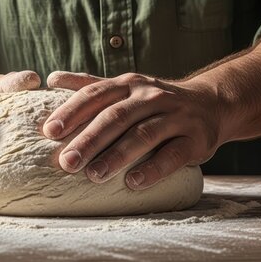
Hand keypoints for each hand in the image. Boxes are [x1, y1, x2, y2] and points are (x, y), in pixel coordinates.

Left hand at [44, 71, 220, 189]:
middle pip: (116, 116)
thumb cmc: (156, 101)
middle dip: (89, 139)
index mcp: (129, 85)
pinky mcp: (195, 139)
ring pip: (143, 135)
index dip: (72, 111)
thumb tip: (52, 79)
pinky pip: (173, 155)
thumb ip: (91, 85)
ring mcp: (175, 116)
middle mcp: (151, 96)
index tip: (49, 131)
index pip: (95, 94)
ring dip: (117, 156)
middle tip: (66, 161)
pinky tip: (133, 183)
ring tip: (94, 175)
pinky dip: (152, 169)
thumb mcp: (126, 88)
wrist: (211, 103)